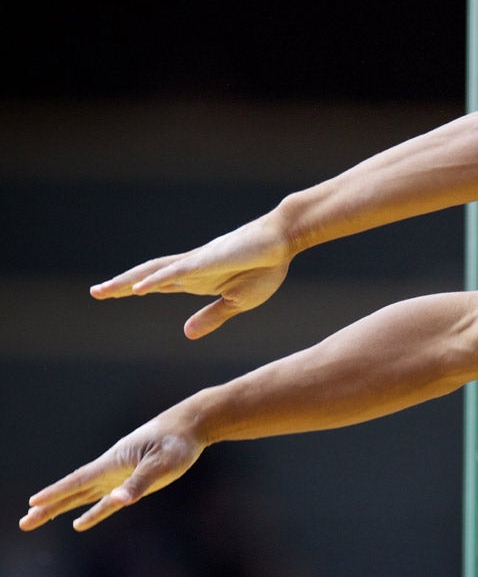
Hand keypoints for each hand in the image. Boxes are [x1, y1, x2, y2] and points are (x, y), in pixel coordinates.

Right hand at [20, 416, 204, 531]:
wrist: (190, 427)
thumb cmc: (176, 442)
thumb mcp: (161, 463)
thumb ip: (139, 483)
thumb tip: (118, 501)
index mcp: (113, 463)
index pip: (78, 481)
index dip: (56, 493)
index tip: (33, 503)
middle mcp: (110, 470)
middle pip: (73, 491)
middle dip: (49, 507)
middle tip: (24, 522)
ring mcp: (120, 476)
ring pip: (84, 496)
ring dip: (62, 508)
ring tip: (37, 519)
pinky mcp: (133, 482)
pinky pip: (107, 501)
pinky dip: (94, 512)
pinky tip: (80, 524)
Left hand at [89, 216, 292, 338]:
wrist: (283, 242)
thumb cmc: (264, 268)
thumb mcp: (237, 302)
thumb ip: (211, 317)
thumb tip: (187, 334)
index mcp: (198, 280)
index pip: (158, 284)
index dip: (134, 289)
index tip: (112, 294)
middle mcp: (191, 269)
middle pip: (149, 276)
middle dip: (121, 285)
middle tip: (95, 293)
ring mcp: (198, 263)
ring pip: (155, 271)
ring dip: (128, 281)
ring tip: (104, 291)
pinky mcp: (209, 260)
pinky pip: (177, 271)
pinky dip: (156, 279)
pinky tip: (138, 288)